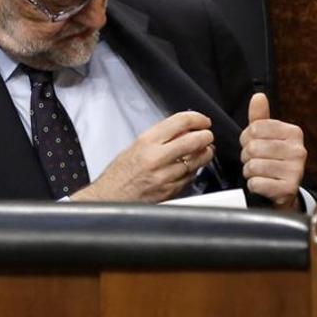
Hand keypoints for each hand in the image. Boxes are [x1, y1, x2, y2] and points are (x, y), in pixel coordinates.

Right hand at [72, 111, 214, 202]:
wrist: (109, 197)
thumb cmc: (118, 174)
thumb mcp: (134, 147)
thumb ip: (158, 138)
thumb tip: (183, 130)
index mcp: (146, 142)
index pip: (180, 122)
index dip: (197, 119)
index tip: (202, 121)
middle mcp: (156, 157)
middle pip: (194, 140)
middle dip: (206, 136)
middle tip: (207, 136)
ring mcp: (165, 175)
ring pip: (196, 161)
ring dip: (204, 154)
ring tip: (204, 151)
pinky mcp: (170, 190)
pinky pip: (190, 177)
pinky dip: (194, 171)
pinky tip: (191, 167)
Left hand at [240, 93, 305, 209]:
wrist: (284, 191)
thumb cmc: (272, 159)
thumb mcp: (266, 136)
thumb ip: (260, 117)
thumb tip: (258, 96)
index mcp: (294, 133)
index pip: (255, 128)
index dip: (247, 138)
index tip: (254, 144)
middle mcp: (299, 150)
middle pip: (252, 147)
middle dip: (247, 156)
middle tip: (256, 160)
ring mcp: (296, 171)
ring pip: (253, 165)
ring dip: (249, 171)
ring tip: (260, 172)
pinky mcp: (288, 189)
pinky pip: (256, 183)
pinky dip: (253, 185)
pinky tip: (263, 184)